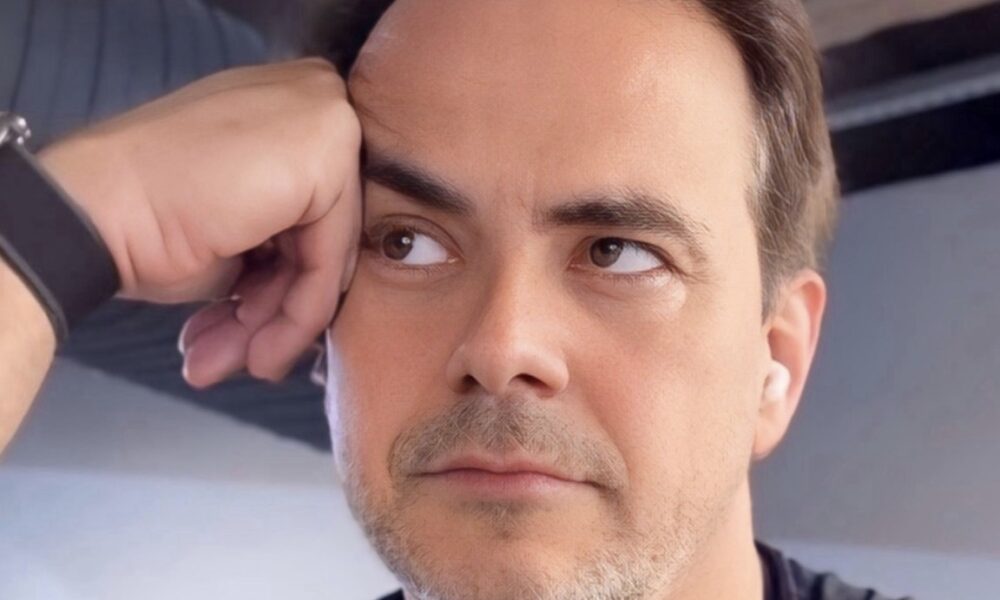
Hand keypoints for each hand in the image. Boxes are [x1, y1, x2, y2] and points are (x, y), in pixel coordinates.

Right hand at [38, 58, 361, 387]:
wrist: (93, 208)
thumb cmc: (144, 214)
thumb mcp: (232, 229)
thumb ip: (281, 246)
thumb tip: (300, 300)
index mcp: (288, 109)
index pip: (314, 213)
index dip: (279, 282)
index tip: (243, 328)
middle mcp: (314, 102)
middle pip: (319, 236)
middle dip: (272, 309)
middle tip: (235, 356)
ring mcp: (327, 121)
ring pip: (323, 257)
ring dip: (274, 325)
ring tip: (233, 363)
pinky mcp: (329, 155)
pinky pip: (327, 261)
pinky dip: (296, 317)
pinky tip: (258, 358)